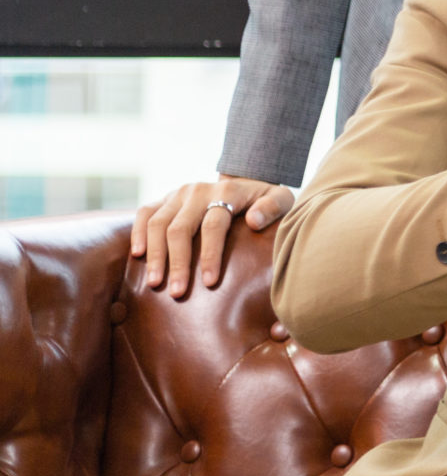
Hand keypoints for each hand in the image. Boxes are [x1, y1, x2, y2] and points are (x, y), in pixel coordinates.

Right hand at [132, 175, 293, 298]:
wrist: (244, 183)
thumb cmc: (265, 201)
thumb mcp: (281, 199)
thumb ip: (273, 208)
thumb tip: (254, 221)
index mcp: (228, 190)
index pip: (214, 225)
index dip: (211, 254)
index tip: (210, 282)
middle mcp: (199, 190)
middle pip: (181, 228)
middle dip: (178, 262)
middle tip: (177, 292)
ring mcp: (178, 193)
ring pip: (158, 223)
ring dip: (156, 255)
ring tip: (155, 283)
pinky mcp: (165, 198)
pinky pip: (144, 213)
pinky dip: (137, 232)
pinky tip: (137, 256)